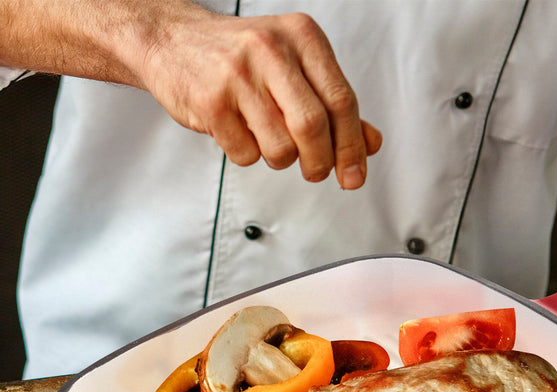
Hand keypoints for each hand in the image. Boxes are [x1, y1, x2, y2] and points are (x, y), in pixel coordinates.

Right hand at [139, 7, 381, 187]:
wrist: (173, 40)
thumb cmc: (243, 58)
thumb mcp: (296, 68)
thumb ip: (334, 105)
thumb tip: (370, 144)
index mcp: (303, 37)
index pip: (342, 102)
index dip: (352, 147)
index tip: (354, 176)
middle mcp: (272, 48)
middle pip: (313, 127)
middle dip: (319, 162)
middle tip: (314, 171)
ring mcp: (238, 74)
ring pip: (281, 147)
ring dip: (280, 159)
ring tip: (267, 139)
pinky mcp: (211, 101)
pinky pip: (246, 154)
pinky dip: (248, 155)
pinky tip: (239, 131)